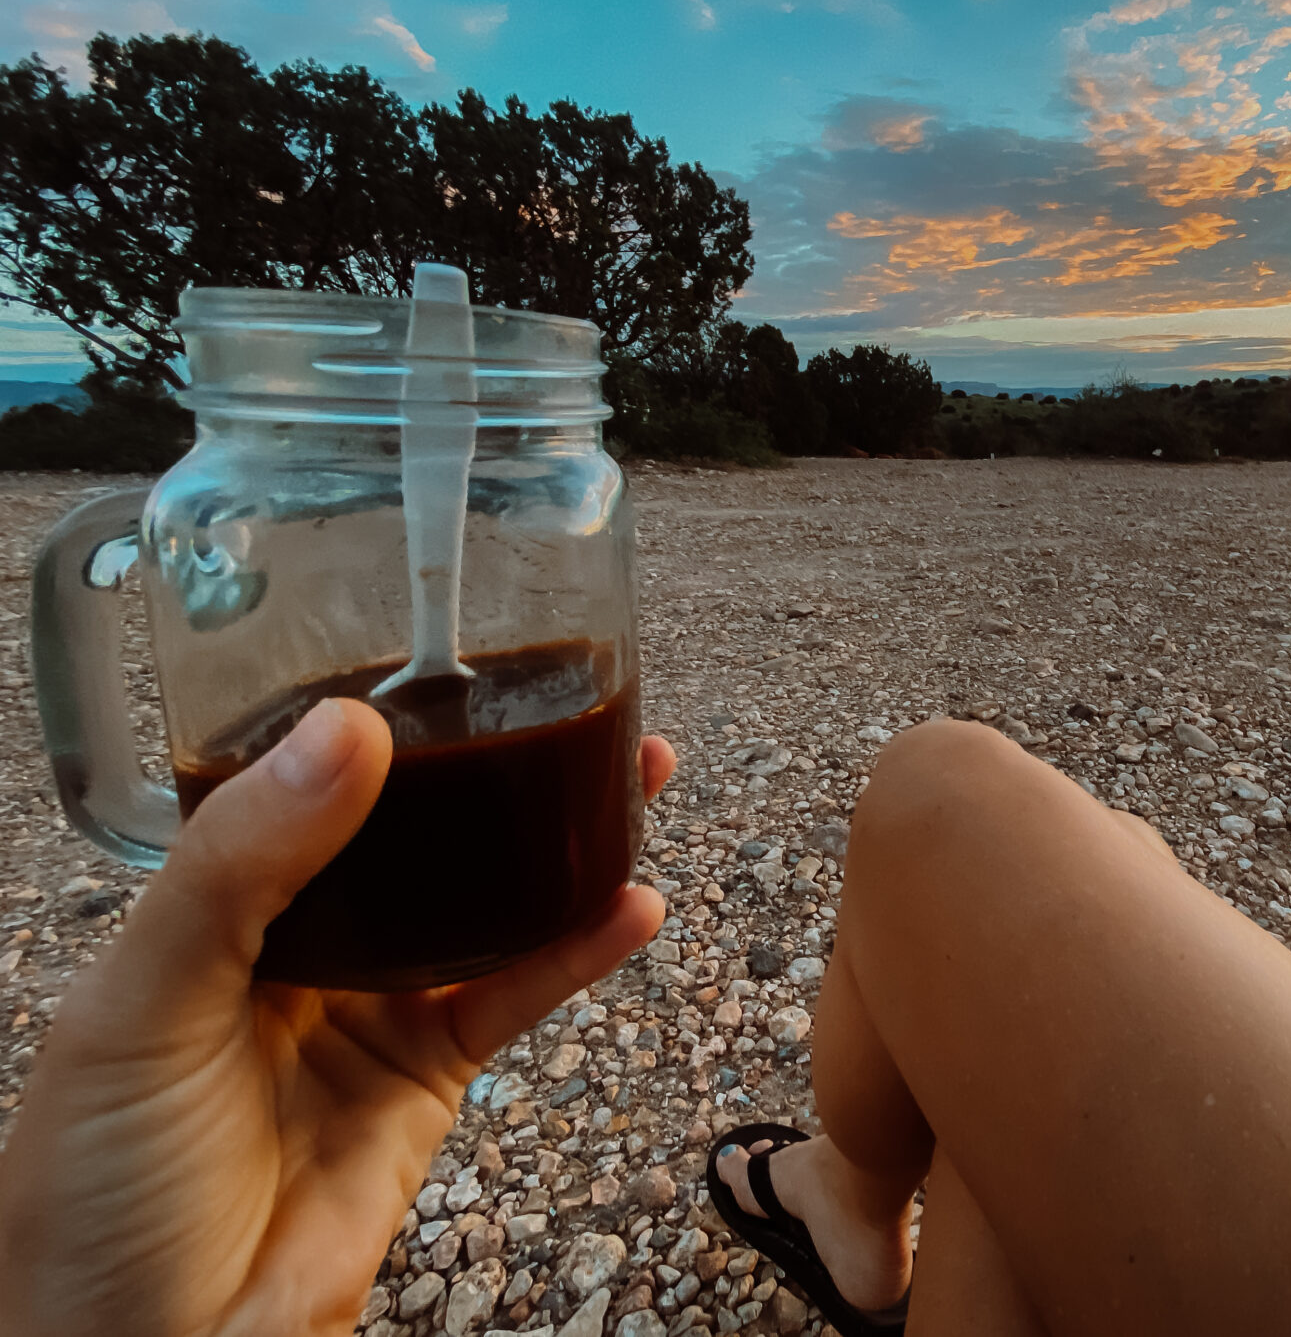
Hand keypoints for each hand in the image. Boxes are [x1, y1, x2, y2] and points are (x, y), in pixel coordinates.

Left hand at [0, 699, 672, 1336]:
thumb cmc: (95, 1188)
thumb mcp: (140, 1006)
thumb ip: (239, 869)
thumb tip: (346, 733)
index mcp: (210, 904)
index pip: (306, 783)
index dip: (387, 721)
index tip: (457, 657)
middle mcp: (299, 941)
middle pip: (418, 832)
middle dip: (500, 767)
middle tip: (583, 702)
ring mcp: (370, 1007)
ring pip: (485, 902)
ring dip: (564, 843)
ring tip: (640, 776)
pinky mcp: (428, 1075)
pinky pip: (517, 996)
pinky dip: (580, 952)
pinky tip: (632, 907)